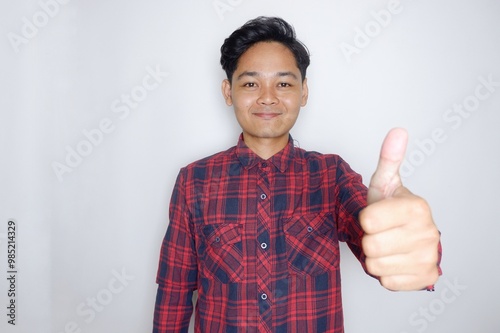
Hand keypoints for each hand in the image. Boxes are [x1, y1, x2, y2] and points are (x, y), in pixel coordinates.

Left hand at [360, 128, 440, 290]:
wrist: (407, 236)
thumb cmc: (391, 209)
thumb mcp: (385, 183)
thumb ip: (389, 159)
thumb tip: (397, 131)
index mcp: (417, 208)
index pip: (368, 221)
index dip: (365, 219)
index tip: (375, 216)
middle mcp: (428, 233)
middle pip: (370, 246)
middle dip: (368, 240)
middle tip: (380, 233)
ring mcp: (428, 258)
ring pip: (375, 266)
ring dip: (374, 257)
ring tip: (385, 245)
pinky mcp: (426, 278)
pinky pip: (387, 282)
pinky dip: (385, 273)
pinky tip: (393, 260)